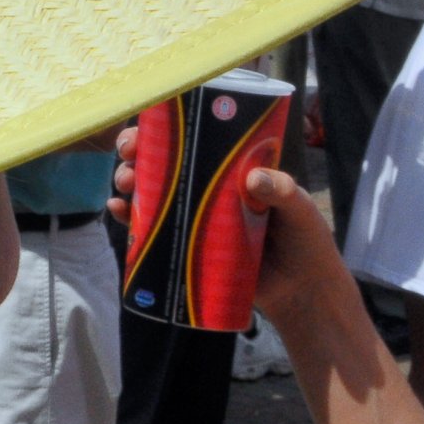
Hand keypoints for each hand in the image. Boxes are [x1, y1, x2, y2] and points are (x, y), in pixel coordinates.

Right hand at [110, 124, 348, 320]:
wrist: (304, 296)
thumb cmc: (306, 244)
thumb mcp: (300, 210)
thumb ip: (283, 191)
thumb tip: (254, 178)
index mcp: (233, 172)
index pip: (197, 142)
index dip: (169, 130)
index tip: (150, 127)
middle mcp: (210, 191)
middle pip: (166, 163)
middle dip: (139, 154)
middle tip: (130, 156)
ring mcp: (196, 219)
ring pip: (153, 194)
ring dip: (130, 183)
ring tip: (125, 185)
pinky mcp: (188, 248)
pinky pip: (152, 230)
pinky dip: (130, 219)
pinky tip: (117, 212)